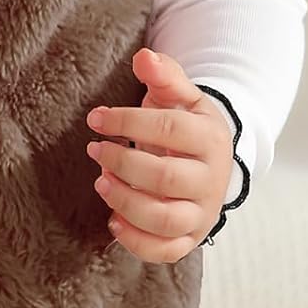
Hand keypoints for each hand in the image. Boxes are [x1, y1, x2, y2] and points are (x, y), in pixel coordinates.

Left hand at [85, 46, 233, 262]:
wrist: (211, 161)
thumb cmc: (185, 124)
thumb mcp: (180, 95)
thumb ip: (164, 74)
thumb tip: (144, 57)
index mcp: (211, 138)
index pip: (168, 130)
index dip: (127, 122)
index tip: (96, 118)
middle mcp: (212, 180)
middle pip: (164, 178)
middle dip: (122, 164)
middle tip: (95, 151)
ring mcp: (203, 213)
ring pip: (164, 219)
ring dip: (125, 202)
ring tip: (100, 183)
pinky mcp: (191, 238)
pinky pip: (166, 251)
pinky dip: (136, 242)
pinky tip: (112, 221)